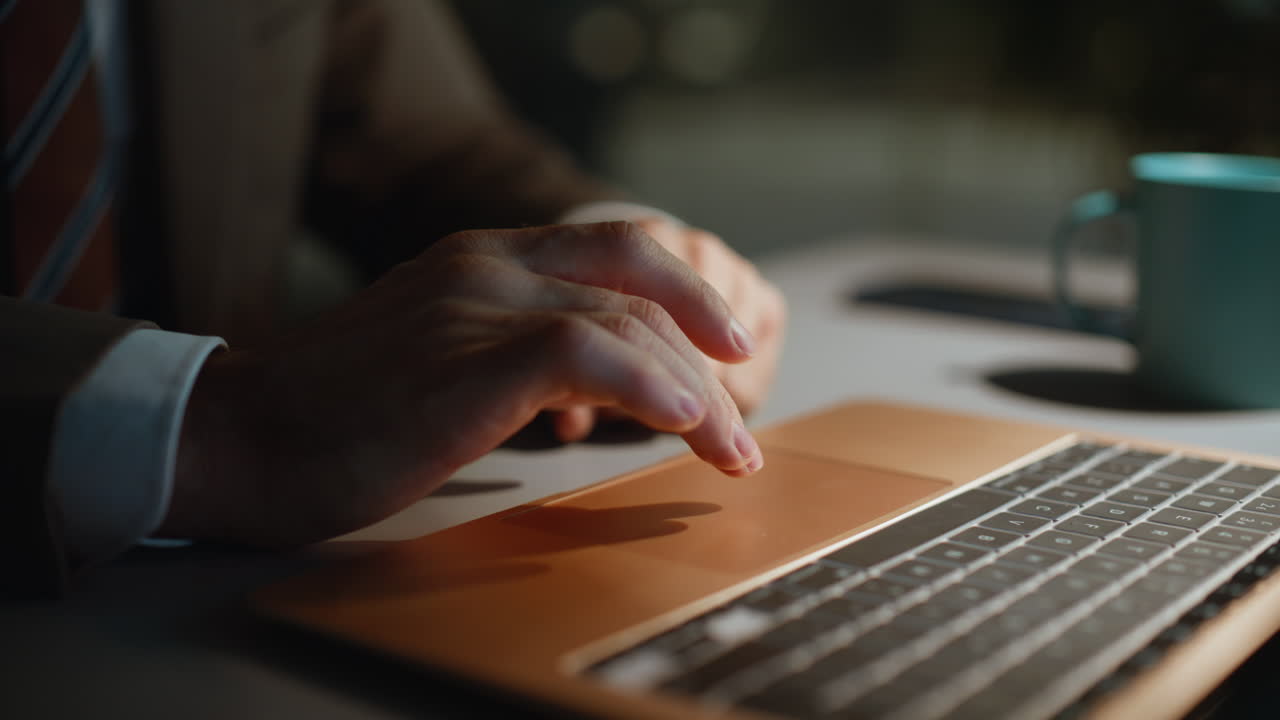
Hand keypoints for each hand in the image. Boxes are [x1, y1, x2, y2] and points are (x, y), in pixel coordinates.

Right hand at [162, 222, 762, 545]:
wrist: (241, 437)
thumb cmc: (340, 414)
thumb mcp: (442, 358)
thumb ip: (515, 353)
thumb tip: (593, 391)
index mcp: (484, 260)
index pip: (617, 248)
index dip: (686, 293)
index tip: (727, 351)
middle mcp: (486, 266)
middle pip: (639, 272)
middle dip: (709, 338)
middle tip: (743, 408)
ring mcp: (474, 305)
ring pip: (626, 319)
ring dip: (696, 390)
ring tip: (728, 448)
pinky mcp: (465, 360)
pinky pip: (583, 352)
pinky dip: (646, 382)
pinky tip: (681, 418)